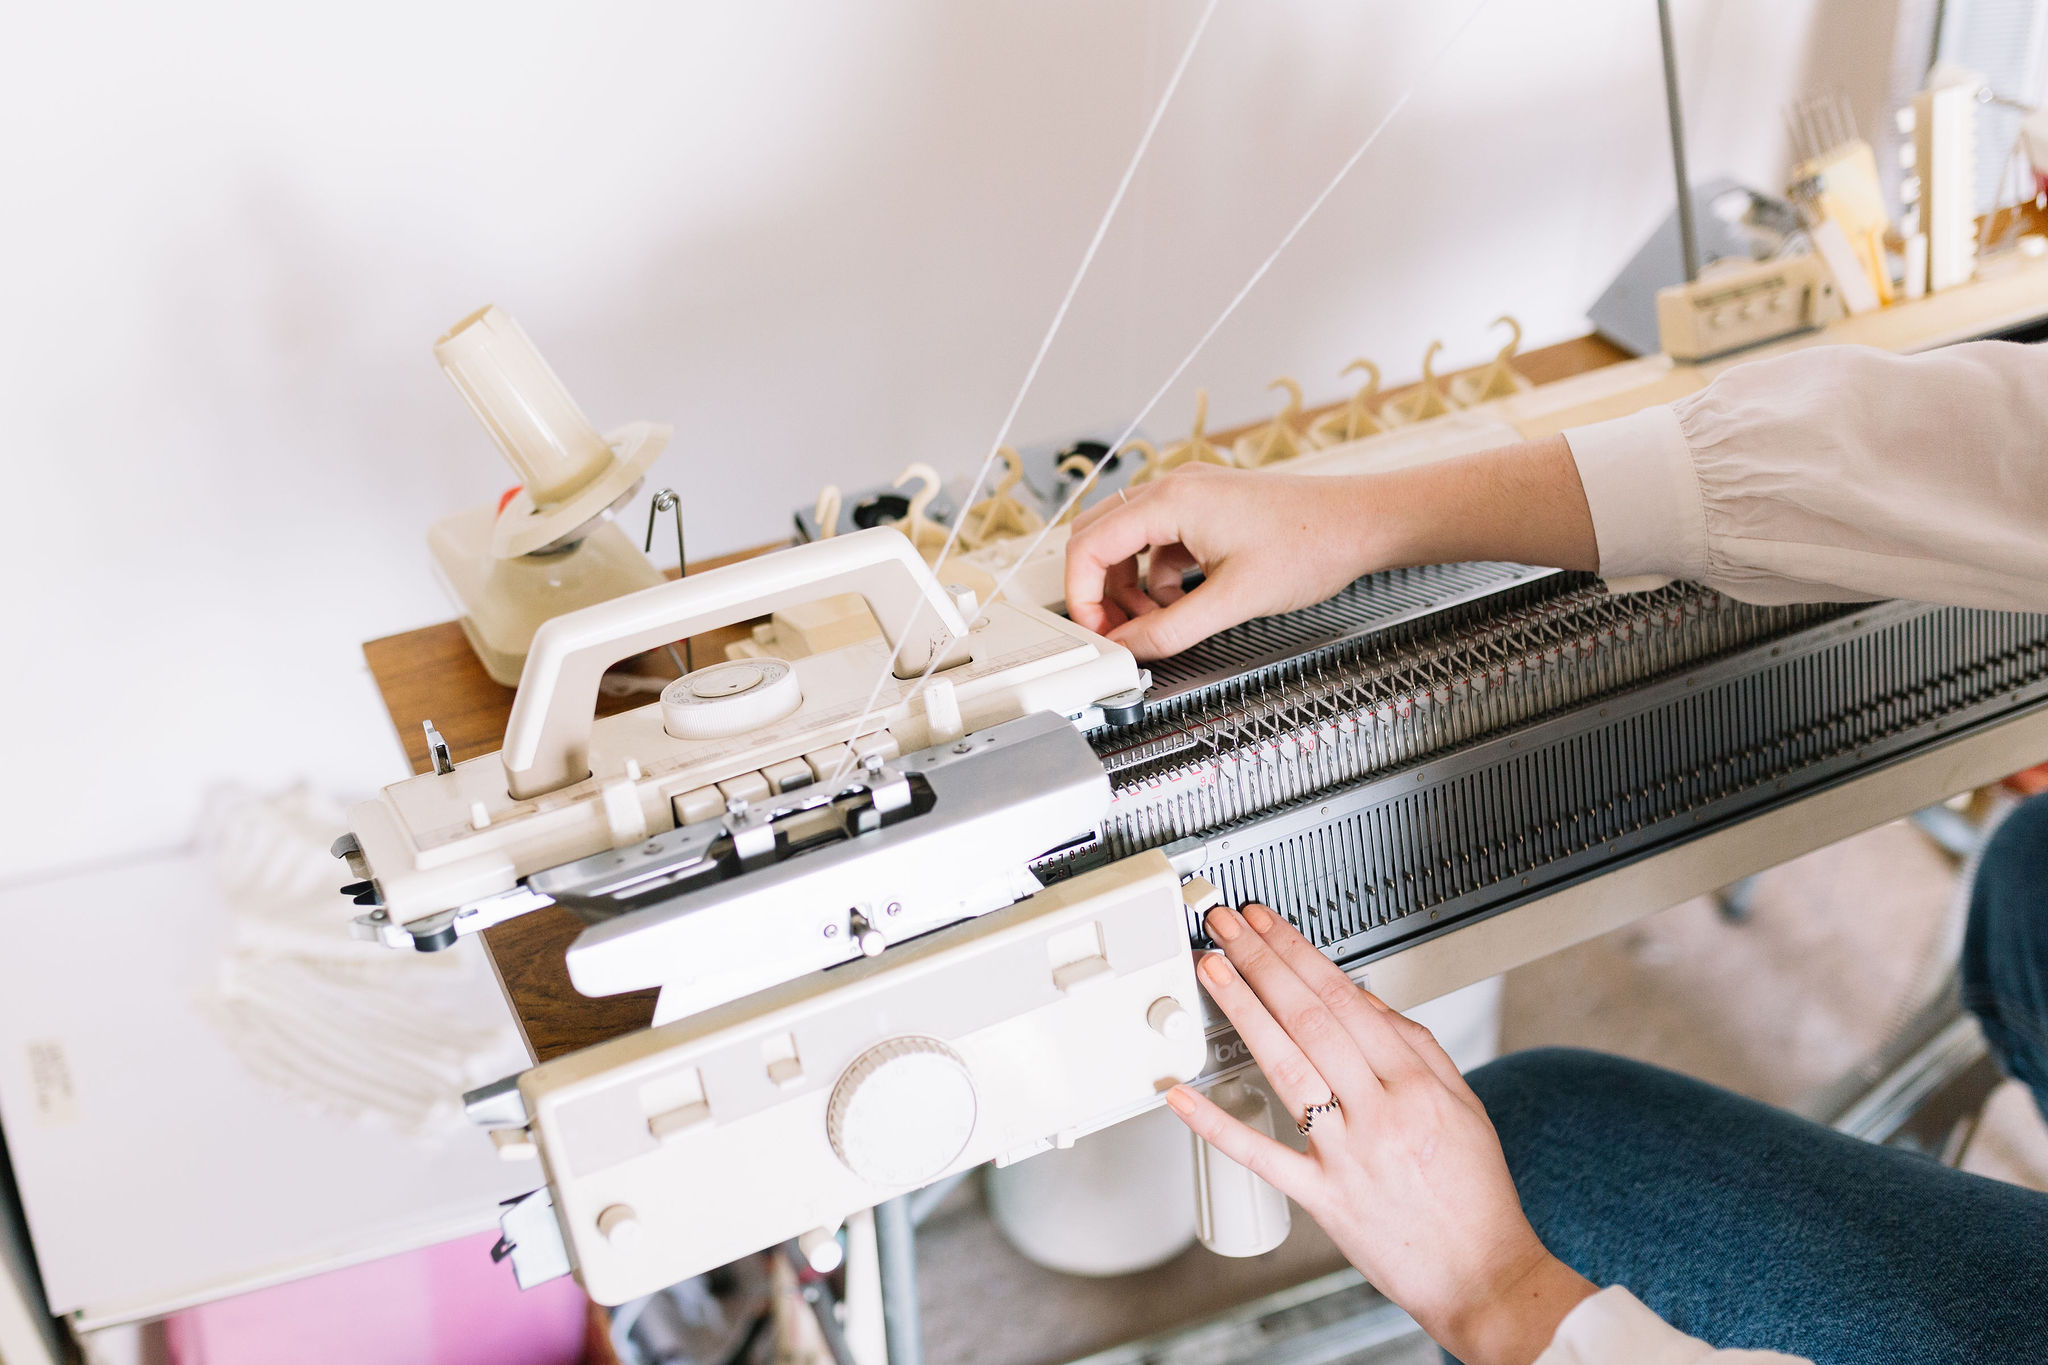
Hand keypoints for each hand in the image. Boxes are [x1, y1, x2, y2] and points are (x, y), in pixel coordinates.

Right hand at [1064, 464, 1377, 659]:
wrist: (1362, 522)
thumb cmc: (1311, 544)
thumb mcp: (1232, 601)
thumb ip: (1170, 630)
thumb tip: (1127, 650)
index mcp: (1171, 501)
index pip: (1089, 545)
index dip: (1081, 595)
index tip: (1095, 632)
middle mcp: (1174, 490)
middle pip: (1098, 537)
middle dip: (1099, 589)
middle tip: (1114, 631)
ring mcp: (1190, 496)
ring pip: (1127, 541)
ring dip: (1128, 586)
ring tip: (1153, 623)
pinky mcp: (1206, 509)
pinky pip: (1157, 542)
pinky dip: (1156, 576)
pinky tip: (1180, 602)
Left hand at [1168, 903, 1596, 1364]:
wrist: (1485, 1276)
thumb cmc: (1475, 1195)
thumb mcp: (1464, 1103)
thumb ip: (1414, 1045)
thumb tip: (1362, 998)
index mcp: (1415, 1084)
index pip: (1345, 999)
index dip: (1298, 954)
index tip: (1267, 925)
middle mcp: (1380, 1113)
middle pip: (1310, 1020)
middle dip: (1262, 965)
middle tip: (1226, 929)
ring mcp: (1347, 1156)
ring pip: (1285, 1069)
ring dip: (1242, 1013)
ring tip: (1211, 973)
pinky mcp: (1323, 1199)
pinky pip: (1262, 1155)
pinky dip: (1218, 1124)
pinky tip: (1184, 1096)